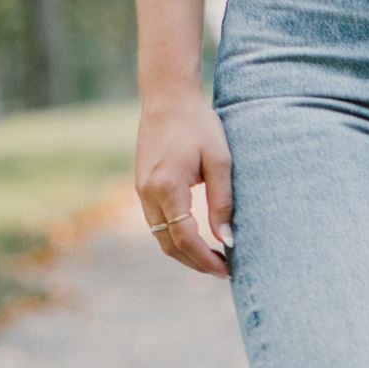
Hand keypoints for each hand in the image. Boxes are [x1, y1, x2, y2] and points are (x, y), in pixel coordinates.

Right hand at [135, 86, 232, 278]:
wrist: (167, 98)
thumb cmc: (198, 125)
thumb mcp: (219, 161)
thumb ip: (222, 202)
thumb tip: (226, 239)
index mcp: (167, 188)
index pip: (185, 239)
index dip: (206, 259)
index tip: (227, 269)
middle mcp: (148, 193)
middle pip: (169, 245)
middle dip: (195, 262)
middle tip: (222, 269)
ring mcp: (141, 191)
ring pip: (160, 236)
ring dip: (184, 253)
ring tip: (211, 258)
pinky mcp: (141, 186)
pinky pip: (156, 223)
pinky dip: (174, 237)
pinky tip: (195, 238)